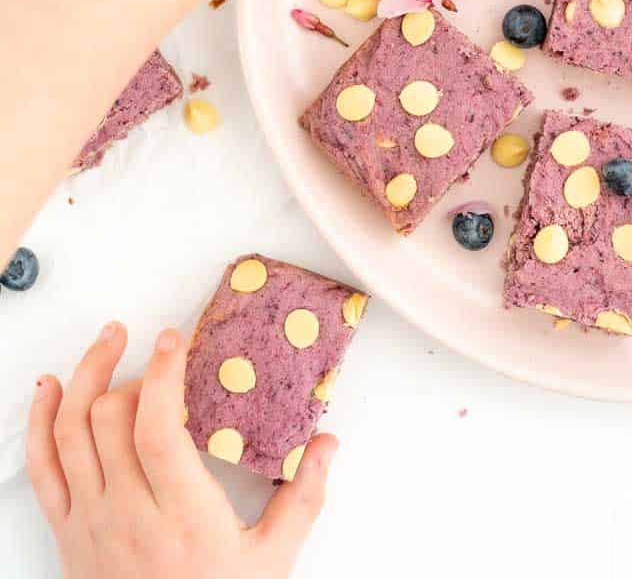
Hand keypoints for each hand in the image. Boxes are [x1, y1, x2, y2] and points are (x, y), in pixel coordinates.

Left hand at [28, 322, 332, 578]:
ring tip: (108, 342)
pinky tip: (52, 387)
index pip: (157, 431)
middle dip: (132, 369)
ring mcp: (90, 522)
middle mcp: (128, 515)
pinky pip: (43, 467)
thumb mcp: (273, 559)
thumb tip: (328, 444)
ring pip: (69, 433)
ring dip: (85, 377)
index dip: (162, 377)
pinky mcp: (68, 532)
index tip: (174, 339)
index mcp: (182, 517)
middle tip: (158, 349)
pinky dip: (39, 420)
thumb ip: (304, 498)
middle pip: (109, 420)